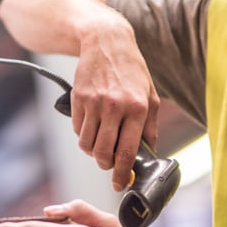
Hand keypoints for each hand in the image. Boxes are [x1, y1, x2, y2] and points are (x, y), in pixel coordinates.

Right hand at [70, 28, 160, 190]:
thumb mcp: (150, 95)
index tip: (120, 185)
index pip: (127, 151)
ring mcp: (94, 103)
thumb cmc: (131, 70)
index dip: (122, 174)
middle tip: (108, 162)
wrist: (106, 41)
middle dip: (105, 164)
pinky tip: (92, 125)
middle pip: (103, 153)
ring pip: (87, 145)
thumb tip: (148, 152)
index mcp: (137, 108)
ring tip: (100, 143)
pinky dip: (83, 134)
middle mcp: (115, 106)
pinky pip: (77, 130)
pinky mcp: (78, 98)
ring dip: (92, 151)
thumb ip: (150, 126)